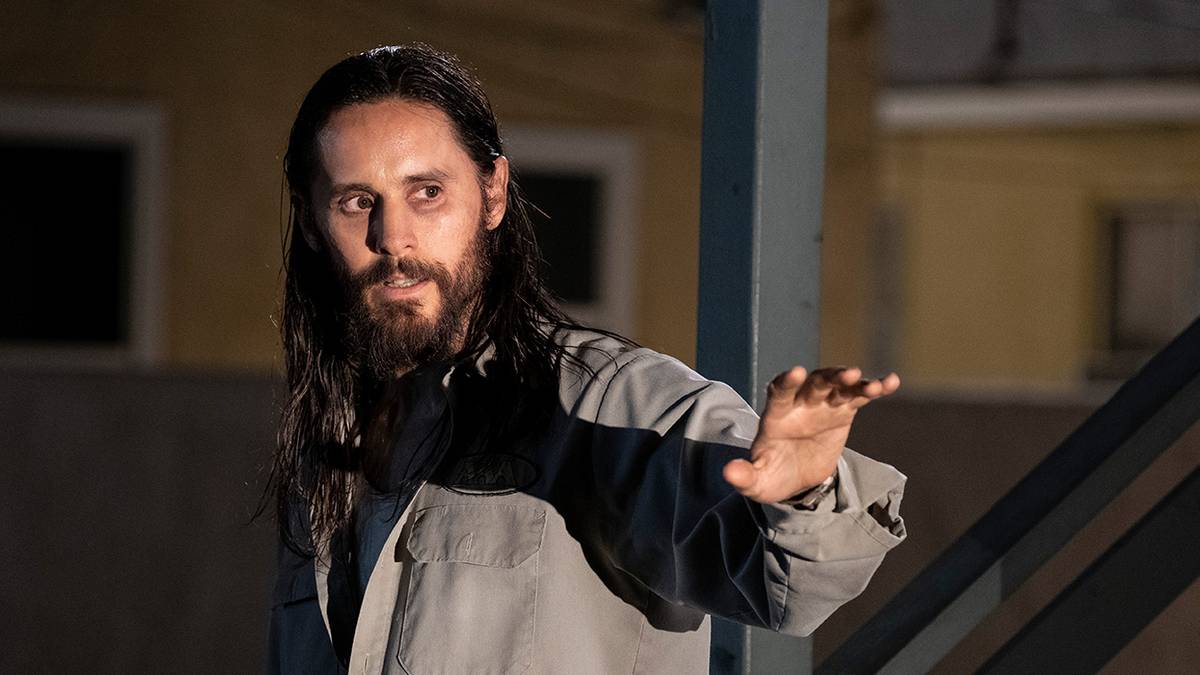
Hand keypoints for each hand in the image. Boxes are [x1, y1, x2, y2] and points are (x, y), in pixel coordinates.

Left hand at [722, 366, 899, 503]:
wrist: (795, 478)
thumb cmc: (772, 475)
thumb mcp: (757, 481)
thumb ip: (744, 476)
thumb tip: (728, 473)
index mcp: (775, 416)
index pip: (778, 392)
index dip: (786, 381)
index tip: (796, 372)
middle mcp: (799, 404)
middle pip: (814, 384)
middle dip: (829, 377)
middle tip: (847, 374)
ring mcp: (822, 404)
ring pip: (838, 385)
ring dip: (854, 381)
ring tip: (871, 385)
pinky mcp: (843, 410)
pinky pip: (859, 395)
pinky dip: (875, 387)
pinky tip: (891, 381)